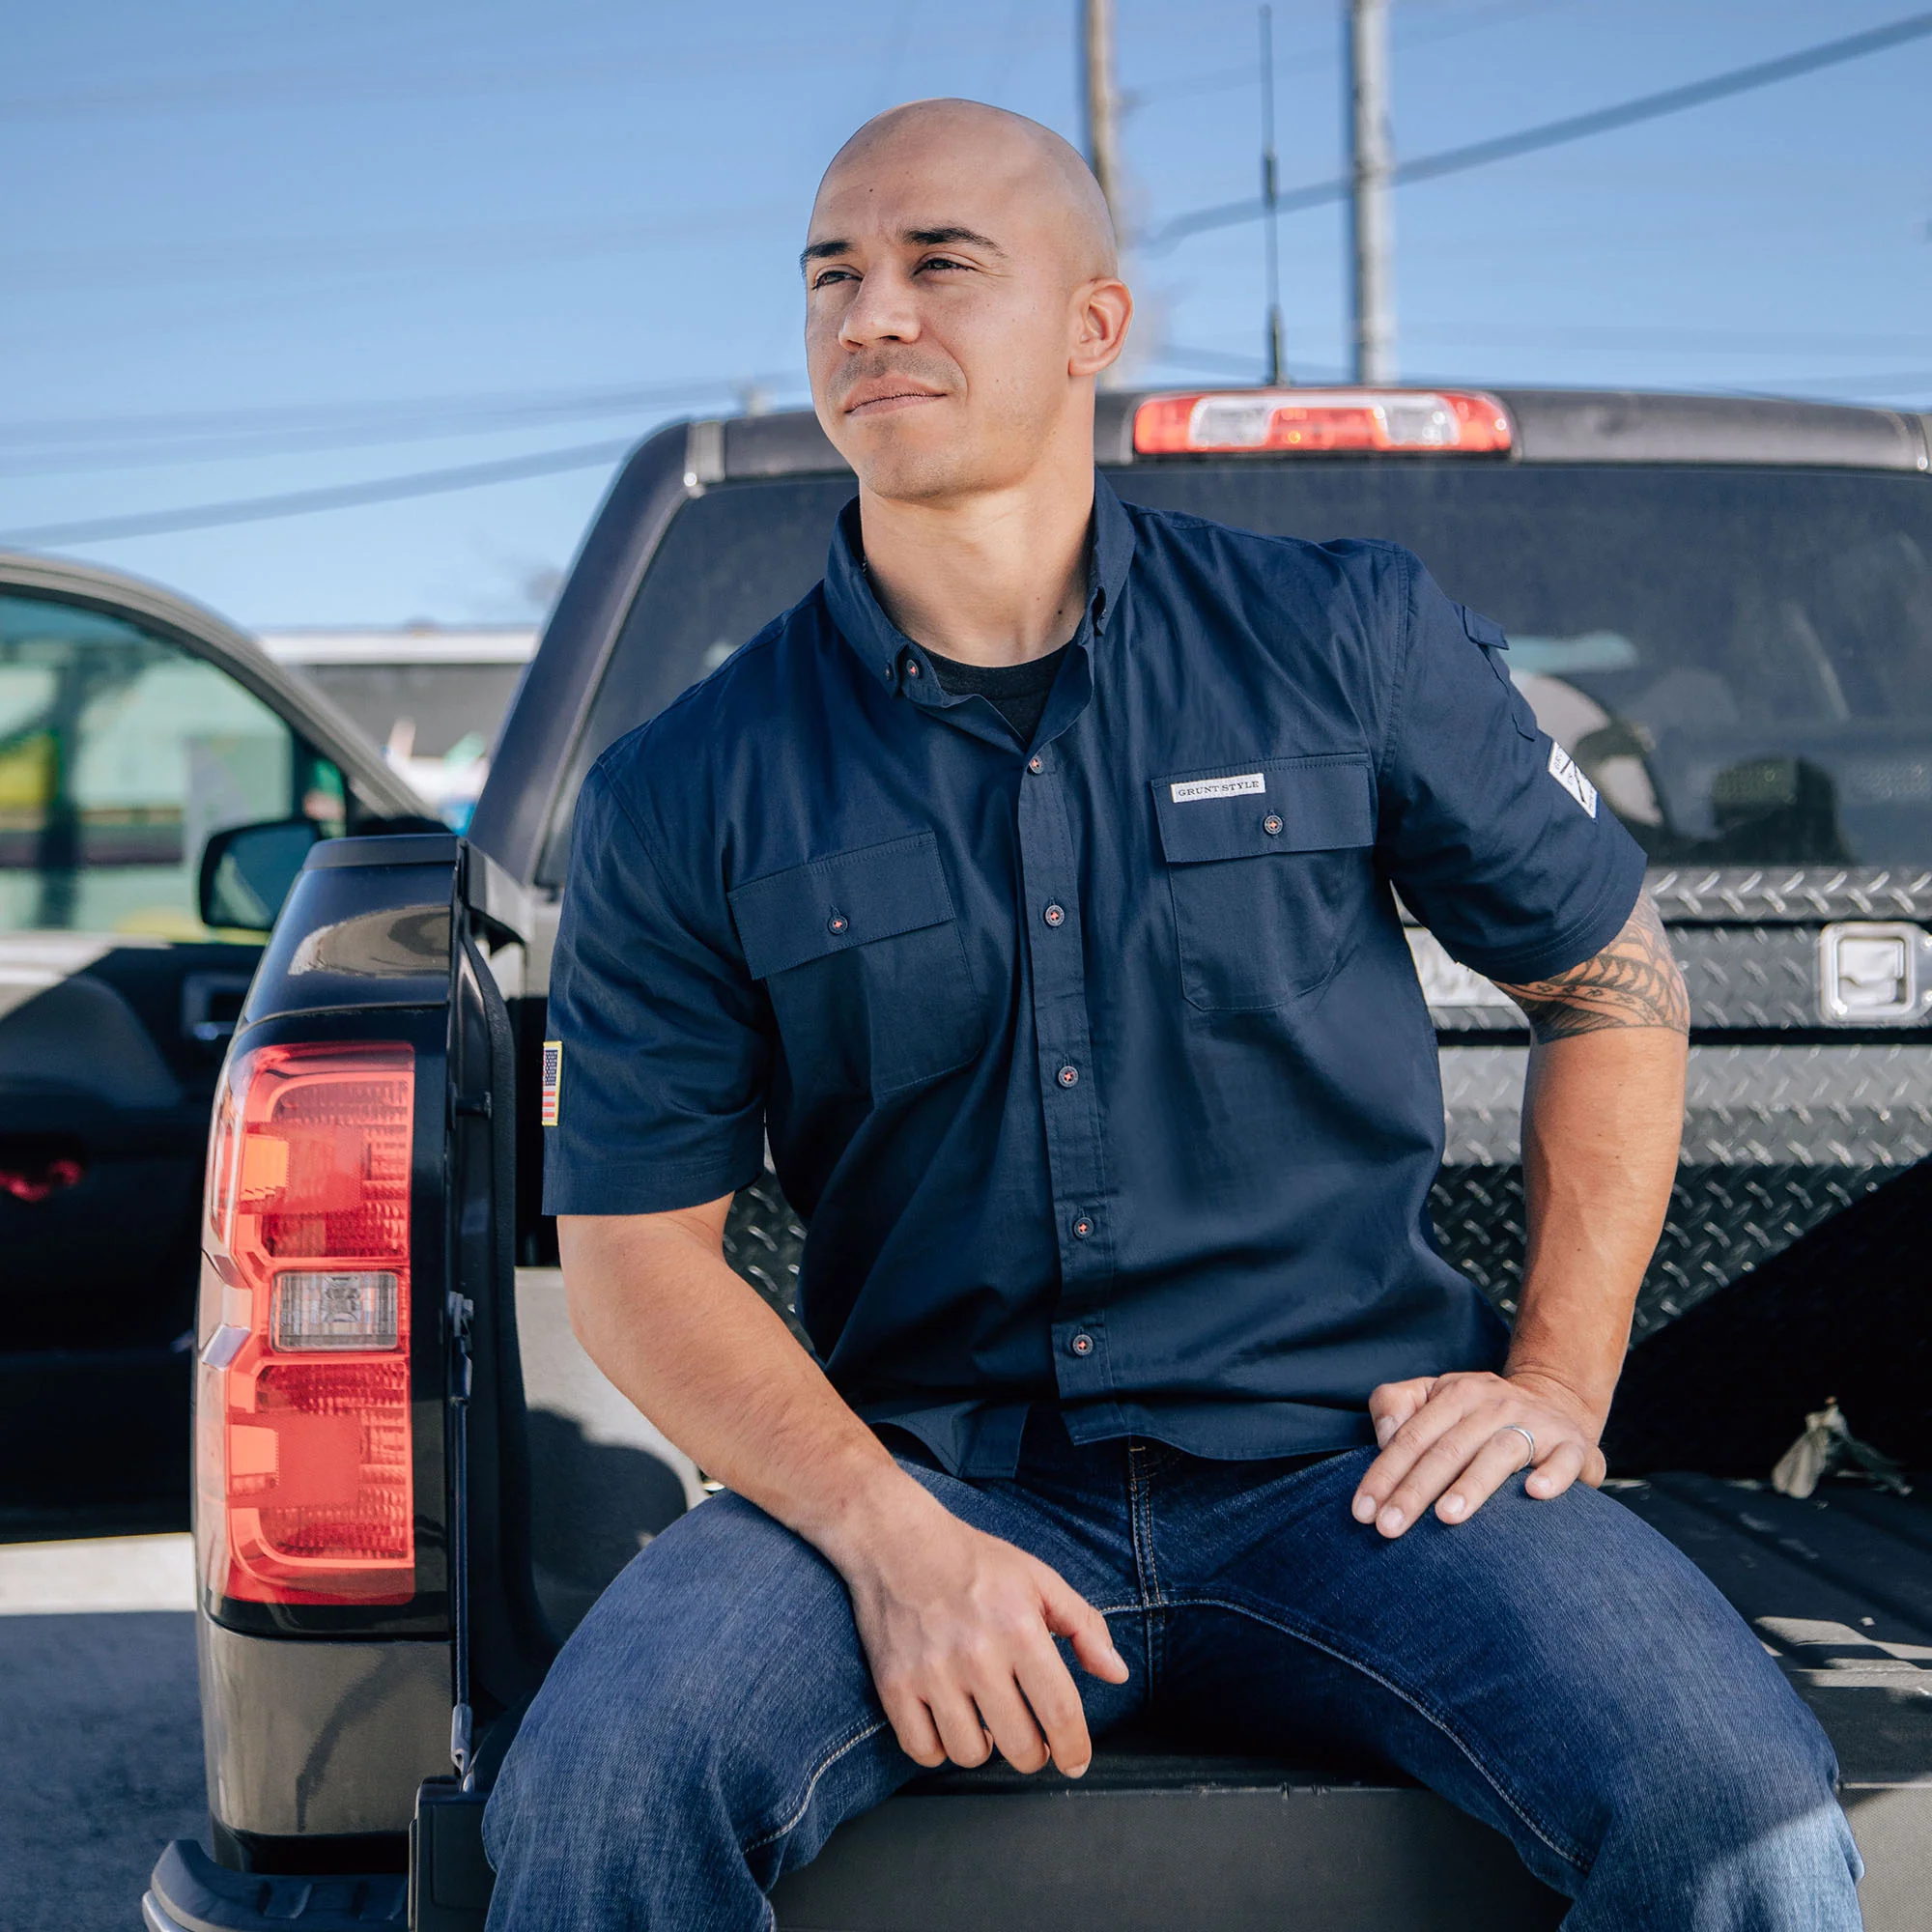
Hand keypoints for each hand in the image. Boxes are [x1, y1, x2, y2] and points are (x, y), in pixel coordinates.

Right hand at [835, 1486, 1128, 1776]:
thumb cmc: (973, 1561)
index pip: (1060, 1712)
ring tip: (986, 1722)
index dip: (1074, 1748)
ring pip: (970, 1754)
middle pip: (1020, 1746)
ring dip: (985, 1749)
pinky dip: (938, 1748)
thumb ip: (1085, 1627)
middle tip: (1031, 1739)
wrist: (897, 1540)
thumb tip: (1117, 1674)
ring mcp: (932, 1673)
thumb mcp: (1039, 1580)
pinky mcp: (894, 1684)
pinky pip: (922, 1750)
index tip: (1075, 1761)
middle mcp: (977, 1655)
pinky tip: (950, 1722)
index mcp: (1019, 1628)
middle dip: (1034, 1752)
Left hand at [1350, 1369, 1606, 1537]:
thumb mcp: (1434, 1395)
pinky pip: (1564, 1459)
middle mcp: (1494, 1406)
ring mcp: (1536, 1424)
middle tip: (1389, 1528)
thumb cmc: (1479, 1412)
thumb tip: (1384, 1436)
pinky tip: (1535, 1493)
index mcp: (1456, 1394)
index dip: (1384, 1473)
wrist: (1557, 1399)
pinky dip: (1552, 1475)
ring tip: (1446, 1517)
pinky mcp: (1573, 1445)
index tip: (1362, 1512)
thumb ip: (1396, 1405)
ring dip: (1472, 1485)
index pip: (1412, 1436)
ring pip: (1499, 1453)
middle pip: (1447, 1449)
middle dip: (1414, 1490)